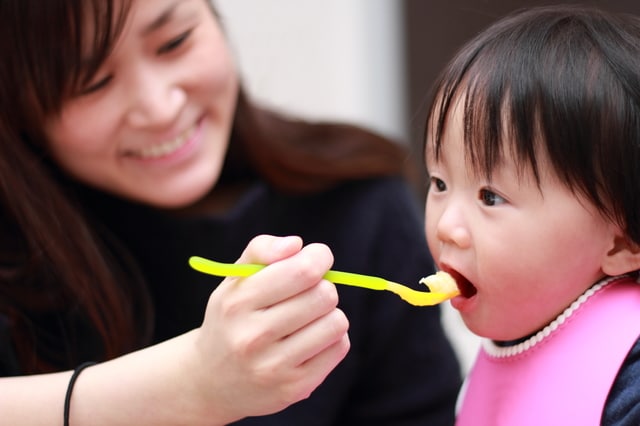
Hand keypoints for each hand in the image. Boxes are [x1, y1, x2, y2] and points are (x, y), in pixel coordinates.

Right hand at [191, 235, 350, 420]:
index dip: (319, 257)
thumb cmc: (232, 319)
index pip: (302, 272)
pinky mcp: (294, 388)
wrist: (210, 382)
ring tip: (308, 318)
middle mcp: (253, 337)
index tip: (317, 258)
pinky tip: (310, 339)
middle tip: (308, 292)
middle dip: (323, 287)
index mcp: (237, 303)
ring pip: (336, 322)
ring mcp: (274, 367)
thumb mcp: (234, 280)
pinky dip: (332, 338)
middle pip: (324, 296)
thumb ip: (262, 249)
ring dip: (329, 313)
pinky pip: (339, 347)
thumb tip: (296, 245)